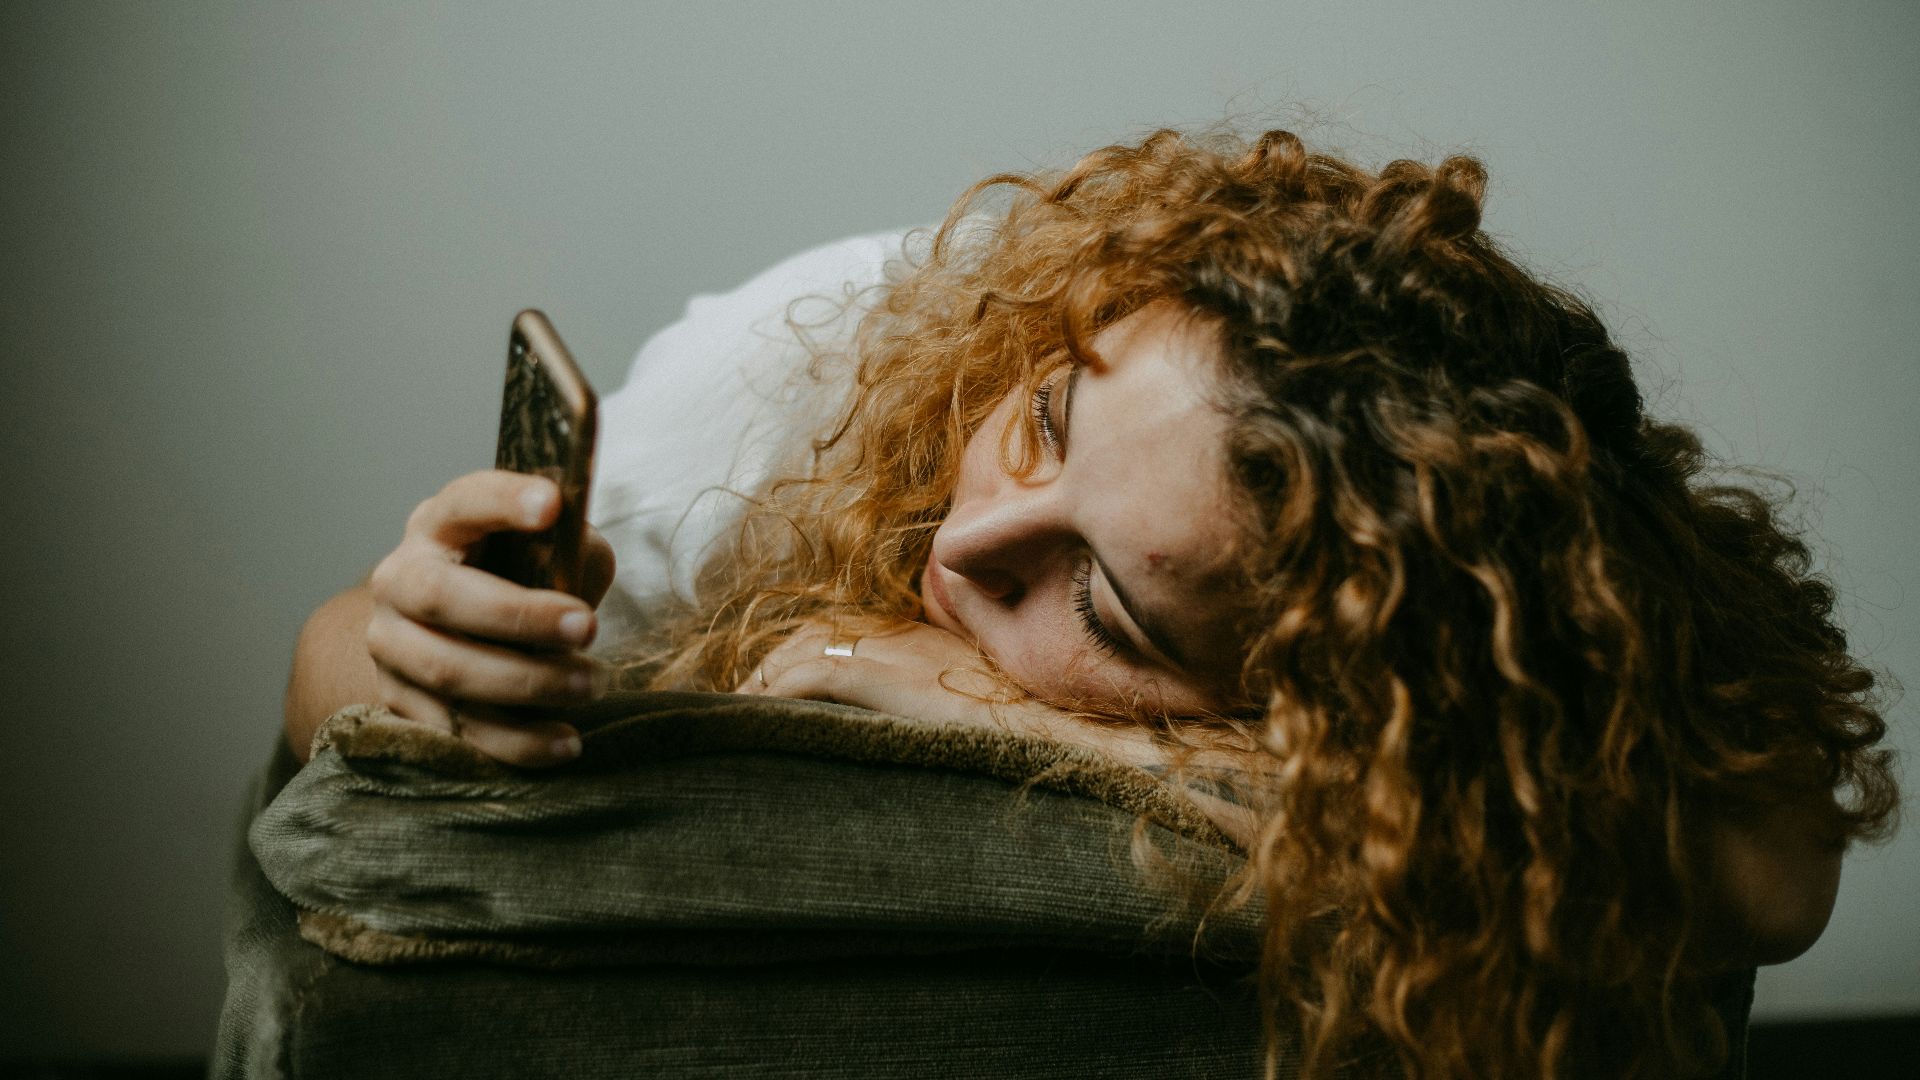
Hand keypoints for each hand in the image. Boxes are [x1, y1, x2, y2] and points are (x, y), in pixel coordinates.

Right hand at [364, 469, 616, 766]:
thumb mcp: (549, 551)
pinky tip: (566, 740)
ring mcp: (391, 645)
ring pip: (446, 670)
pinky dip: (516, 742)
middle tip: (588, 628)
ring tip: (590, 684)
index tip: (552, 504)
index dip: (503, 501)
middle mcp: (399, 580)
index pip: (464, 501)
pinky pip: (456, 730)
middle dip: (518, 616)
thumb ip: (569, 550)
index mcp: (438, 526)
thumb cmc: (518, 579)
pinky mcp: (401, 703)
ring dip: (526, 683)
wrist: (458, 633)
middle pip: (440, 596)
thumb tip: (580, 565)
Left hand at [734, 620, 1163, 768]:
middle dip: (770, 663)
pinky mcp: (875, 671)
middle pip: (812, 632)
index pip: (843, 630)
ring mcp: (887, 648)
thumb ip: (933, 703)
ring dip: (761, 678)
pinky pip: (804, 673)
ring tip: (733, 709)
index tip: (771, 683)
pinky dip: (772, 691)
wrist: (1048, 732)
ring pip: (799, 650)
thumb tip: (914, 728)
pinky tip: (751, 713)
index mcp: (919, 639)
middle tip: (735, 696)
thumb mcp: (970, 705)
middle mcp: (898, 634)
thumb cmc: (1022, 731)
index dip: (800, 654)